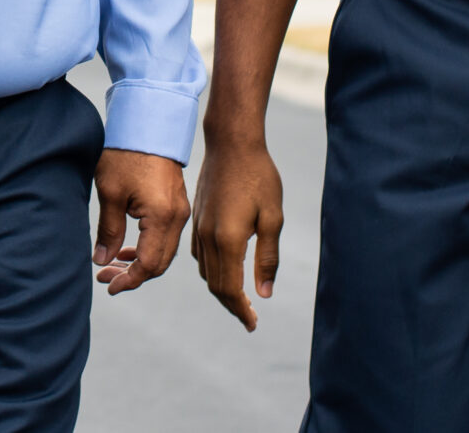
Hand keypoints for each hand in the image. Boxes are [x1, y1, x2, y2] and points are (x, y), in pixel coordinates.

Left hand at [92, 148, 188, 293]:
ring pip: (164, 251)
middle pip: (160, 263)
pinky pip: (166, 236)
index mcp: (162, 217)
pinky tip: (128, 248)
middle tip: (105, 276)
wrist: (148, 121)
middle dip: (133, 275)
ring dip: (140, 262)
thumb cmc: (126, 152)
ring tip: (112, 264)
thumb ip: (109, 231)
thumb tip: (103, 261)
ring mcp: (180, 210)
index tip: (108, 286)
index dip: (129, 280)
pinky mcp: (177, 203)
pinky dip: (148, 247)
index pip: (149, 265)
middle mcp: (177, 217)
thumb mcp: (110, 192)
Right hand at [190, 135, 283, 330]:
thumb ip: (267, 258)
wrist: (231, 144)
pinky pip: (199, 256)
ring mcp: (198, 228)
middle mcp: (208, 238)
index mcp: (228, 239)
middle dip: (232, 305)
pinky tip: (226, 270)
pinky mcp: (196, 219)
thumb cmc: (258, 177)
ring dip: (221, 289)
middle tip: (249, 317)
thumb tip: (263, 293)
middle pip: (215, 285)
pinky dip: (212, 271)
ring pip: (205, 272)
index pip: (230, 289)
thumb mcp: (272, 217)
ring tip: (240, 298)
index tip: (252, 324)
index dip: (240, 311)